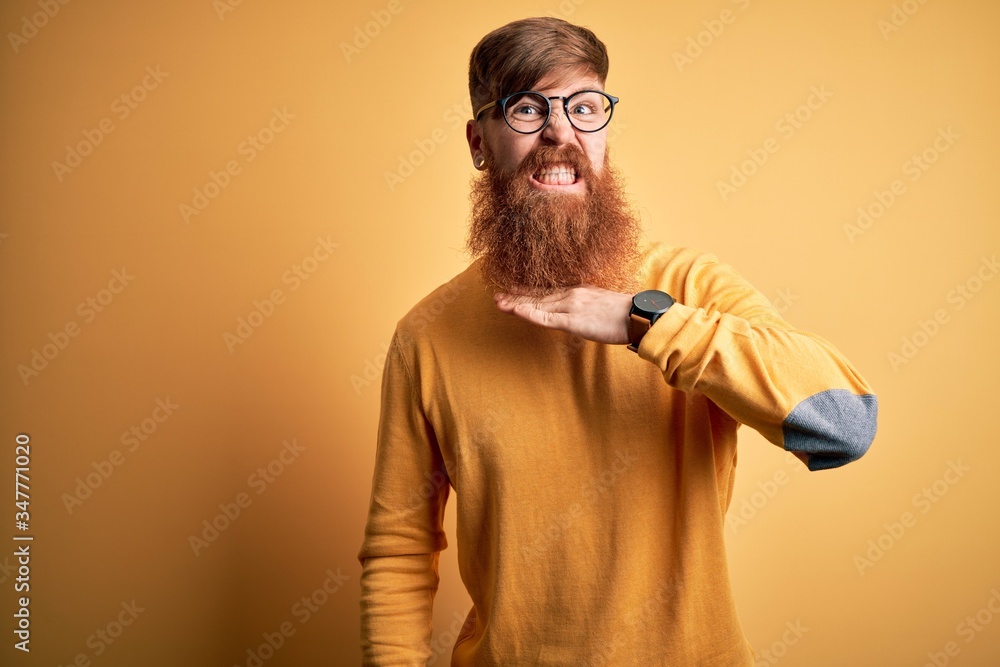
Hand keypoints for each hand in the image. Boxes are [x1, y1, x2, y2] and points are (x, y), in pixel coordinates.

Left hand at [493, 284, 632, 344]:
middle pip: (538, 296)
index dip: (528, 290)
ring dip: (517, 303)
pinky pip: (546, 318)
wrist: (638, 315)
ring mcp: (570, 306)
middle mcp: (571, 294)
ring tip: (500, 303)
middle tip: (497, 295)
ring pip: (537, 304)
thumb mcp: (602, 303)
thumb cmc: (625, 313)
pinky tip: (516, 310)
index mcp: (579, 290)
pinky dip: (530, 313)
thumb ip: (587, 305)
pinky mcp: (573, 320)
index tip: (513, 288)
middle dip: (517, 296)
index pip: (548, 290)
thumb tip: (579, 311)